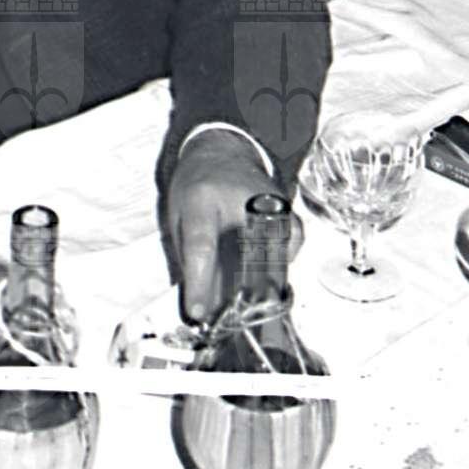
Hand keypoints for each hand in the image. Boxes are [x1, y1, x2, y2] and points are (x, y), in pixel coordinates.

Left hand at [166, 131, 277, 323]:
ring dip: (262, 285)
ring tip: (248, 300)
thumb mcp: (177, 217)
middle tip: (230, 317)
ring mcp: (270, 203)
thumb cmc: (195, 187)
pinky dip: (280, 265)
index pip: (201, 245)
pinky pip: (291, 248)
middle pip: (248, 257)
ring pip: (274, 257)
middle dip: (240, 295)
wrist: (222, 151)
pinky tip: (264, 270)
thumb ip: (187, 259)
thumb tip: (200, 307)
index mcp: (201, 200)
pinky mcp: (289, 210)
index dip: (200, 283)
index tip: (198, 311)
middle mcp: (241, 200)